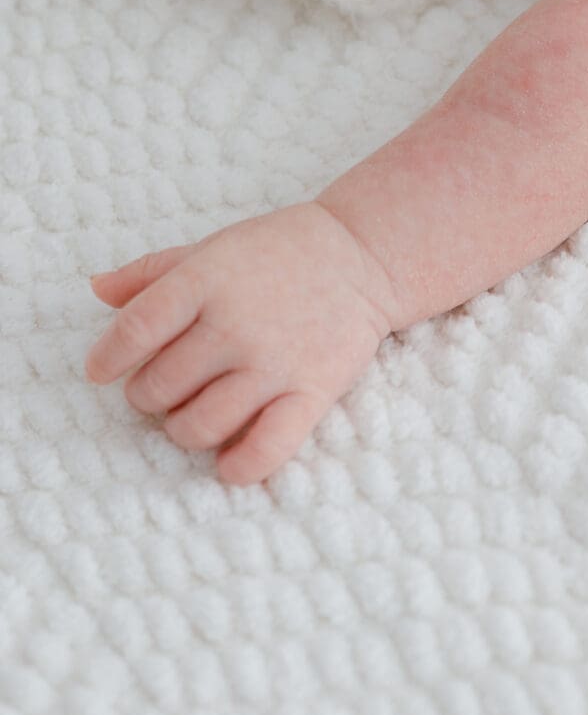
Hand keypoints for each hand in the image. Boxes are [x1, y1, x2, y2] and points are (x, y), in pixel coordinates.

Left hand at [85, 201, 403, 485]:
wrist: (364, 255)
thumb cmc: (279, 251)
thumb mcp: (213, 247)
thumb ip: (152, 271)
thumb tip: (96, 289)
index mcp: (207, 280)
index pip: (134, 330)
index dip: (107, 358)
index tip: (101, 369)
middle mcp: (236, 324)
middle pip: (159, 387)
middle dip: (147, 395)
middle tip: (164, 385)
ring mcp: (274, 363)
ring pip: (198, 427)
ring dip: (182, 429)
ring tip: (194, 412)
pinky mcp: (311, 393)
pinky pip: (264, 450)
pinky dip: (237, 467)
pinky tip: (228, 459)